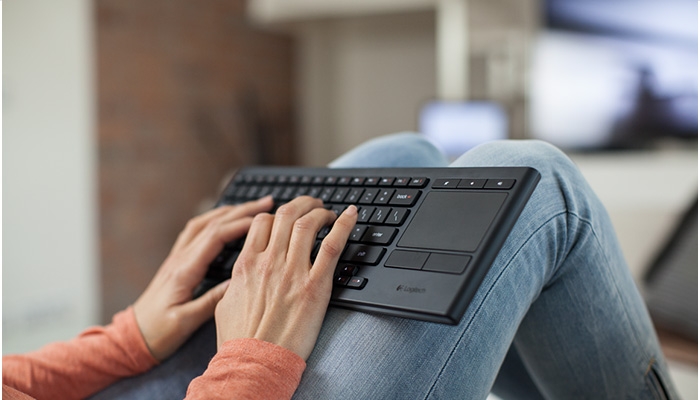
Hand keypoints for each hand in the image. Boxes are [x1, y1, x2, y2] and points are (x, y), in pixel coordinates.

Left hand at [133, 196, 273, 360]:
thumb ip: (211, 301)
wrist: (131, 337)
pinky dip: (214, 220)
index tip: (264, 219)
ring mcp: (177, 258)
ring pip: (203, 223)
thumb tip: (239, 281)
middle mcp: (180, 258)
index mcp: (184, 270)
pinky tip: (224, 221)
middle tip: (266, 202)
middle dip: (241, 210)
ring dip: (228, 211)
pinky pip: (196, 232)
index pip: (216, 237)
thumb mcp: (186, 322)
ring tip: (250, 207)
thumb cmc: (157, 333)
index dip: (241, 224)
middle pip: (212, 223)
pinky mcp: (176, 262)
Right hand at [215, 196, 356, 359]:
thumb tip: (240, 276)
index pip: (262, 222)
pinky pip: (332, 246)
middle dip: (302, 204)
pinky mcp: (315, 287)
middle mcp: (269, 262)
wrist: (254, 363)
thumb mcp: (226, 304)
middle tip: (312, 204)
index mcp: (246, 265)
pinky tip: (351, 215)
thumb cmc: (239, 340)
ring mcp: (292, 272)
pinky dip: (344, 225)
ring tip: (328, 211)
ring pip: (308, 224)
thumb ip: (235, 282)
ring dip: (320, 211)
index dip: (277, 213)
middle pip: (286, 215)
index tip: (287, 216)